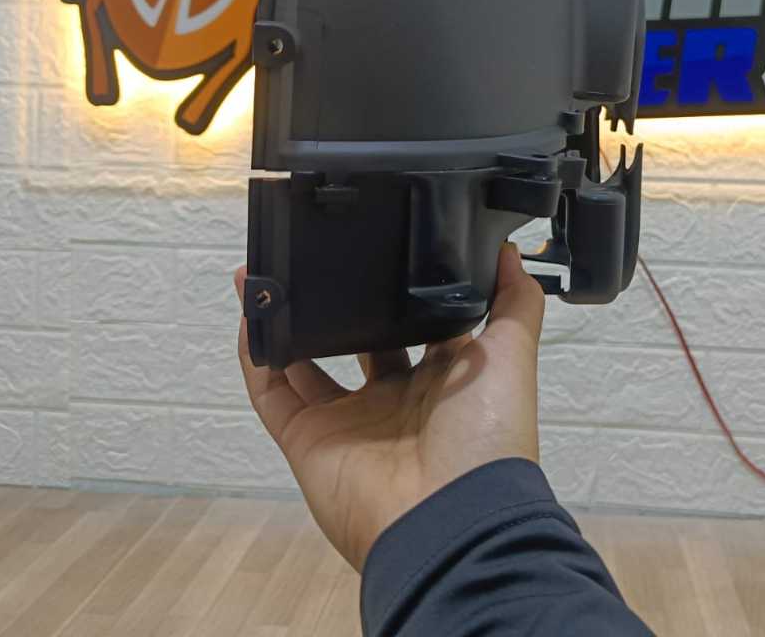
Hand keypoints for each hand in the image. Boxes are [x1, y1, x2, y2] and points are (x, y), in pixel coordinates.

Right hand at [235, 242, 544, 571]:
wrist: (449, 517)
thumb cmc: (488, 435)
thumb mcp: (512, 355)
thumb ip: (515, 302)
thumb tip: (508, 253)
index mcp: (440, 377)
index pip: (413, 323)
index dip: (397, 290)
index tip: (382, 247)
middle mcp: (393, 397)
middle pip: (356, 339)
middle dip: (341, 303)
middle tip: (321, 256)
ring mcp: (347, 420)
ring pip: (305, 361)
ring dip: (287, 319)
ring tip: (270, 271)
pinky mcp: (308, 440)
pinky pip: (271, 392)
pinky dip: (255, 356)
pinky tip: (250, 311)